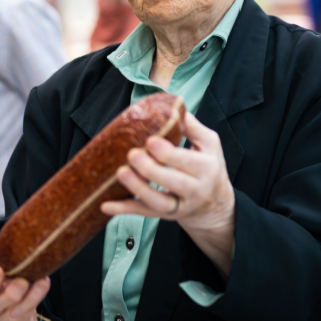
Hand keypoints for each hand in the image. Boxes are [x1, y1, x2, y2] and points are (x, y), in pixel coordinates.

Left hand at [100, 112, 235, 276]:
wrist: (215, 205)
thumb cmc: (208, 167)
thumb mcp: (209, 144)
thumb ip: (192, 126)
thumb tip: (172, 105)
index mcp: (206, 167)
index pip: (188, 161)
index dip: (169, 153)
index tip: (150, 140)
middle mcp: (195, 189)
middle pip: (174, 183)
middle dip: (152, 170)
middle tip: (132, 155)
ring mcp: (179, 205)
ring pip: (159, 202)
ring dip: (138, 189)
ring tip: (120, 174)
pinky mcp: (164, 215)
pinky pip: (144, 214)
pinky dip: (124, 210)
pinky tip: (105, 205)